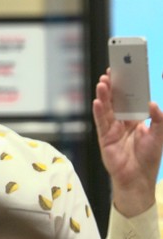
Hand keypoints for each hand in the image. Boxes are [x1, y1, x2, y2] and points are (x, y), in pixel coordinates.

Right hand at [92, 68, 162, 216]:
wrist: (138, 179)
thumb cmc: (148, 158)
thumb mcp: (159, 136)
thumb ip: (158, 119)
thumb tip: (152, 103)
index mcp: (133, 120)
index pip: (127, 100)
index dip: (124, 87)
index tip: (122, 74)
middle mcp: (120, 122)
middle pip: (114, 101)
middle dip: (111, 87)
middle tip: (109, 73)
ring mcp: (111, 129)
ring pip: (106, 109)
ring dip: (103, 96)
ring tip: (102, 83)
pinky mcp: (104, 137)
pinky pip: (100, 122)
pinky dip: (98, 111)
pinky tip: (97, 102)